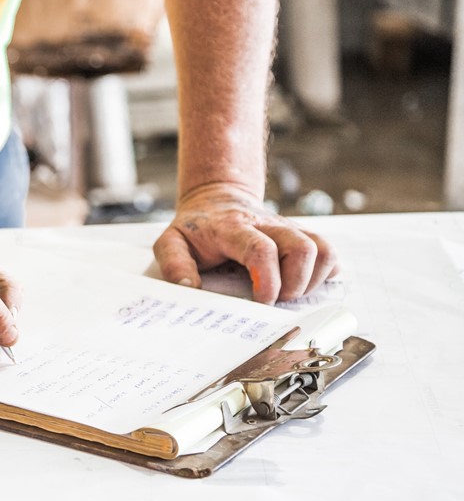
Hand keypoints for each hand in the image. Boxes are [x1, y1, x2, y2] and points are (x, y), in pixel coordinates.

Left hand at [153, 183, 337, 303]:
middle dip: (295, 284)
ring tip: (290, 293)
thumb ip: (174, 264)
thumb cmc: (196, 228)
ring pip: (323, 249)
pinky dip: (324, 272)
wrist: (217, 198)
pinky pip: (329, 252)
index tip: (263, 301)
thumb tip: (188, 288)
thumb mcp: (171, 241)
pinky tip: (302, 283)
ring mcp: (288, 228)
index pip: (261, 249)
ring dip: (313, 280)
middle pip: (302, 248)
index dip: (268, 280)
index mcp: (233, 228)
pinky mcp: (302, 235)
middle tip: (276, 300)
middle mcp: (267, 225)